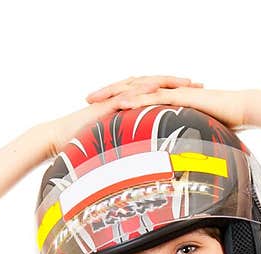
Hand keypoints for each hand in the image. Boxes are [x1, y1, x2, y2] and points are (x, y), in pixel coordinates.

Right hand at [38, 76, 196, 159]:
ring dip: (165, 82)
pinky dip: (141, 91)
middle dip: (178, 84)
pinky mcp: (105, 105)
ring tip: (186, 83)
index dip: (177, 94)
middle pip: (154, 86)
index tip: (199, 96)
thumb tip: (149, 165)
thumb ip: (133, 150)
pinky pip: (125, 95)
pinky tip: (157, 89)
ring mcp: (114, 99)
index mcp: (127, 107)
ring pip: (143, 85)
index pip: (156, 96)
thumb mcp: (116, 149)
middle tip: (201, 84)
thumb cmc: (84, 147)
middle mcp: (123, 99)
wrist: (59, 139)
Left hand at [87, 77, 250, 132]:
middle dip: (107, 93)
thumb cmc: (221, 126)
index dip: (115, 101)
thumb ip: (180, 146)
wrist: (240, 111)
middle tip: (87, 99)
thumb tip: (172, 167)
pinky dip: (137, 99)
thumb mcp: (194, 138)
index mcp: (166, 100)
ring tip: (97, 98)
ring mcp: (173, 91)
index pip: (136, 97)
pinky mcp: (181, 96)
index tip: (97, 109)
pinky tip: (122, 103)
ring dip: (116, 92)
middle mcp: (166, 92)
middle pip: (130, 88)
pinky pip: (155, 95)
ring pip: (138, 88)